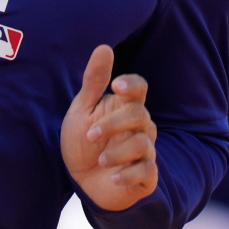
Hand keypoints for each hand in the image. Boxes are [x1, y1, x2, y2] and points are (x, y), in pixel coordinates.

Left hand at [61, 45, 157, 210]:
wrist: (80, 180)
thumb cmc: (82, 141)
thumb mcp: (82, 110)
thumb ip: (94, 82)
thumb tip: (104, 47)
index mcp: (123, 107)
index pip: (139, 88)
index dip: (132, 84)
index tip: (116, 85)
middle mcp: (139, 127)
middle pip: (139, 114)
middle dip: (113, 124)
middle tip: (89, 135)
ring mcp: (144, 152)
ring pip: (143, 144)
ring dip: (118, 152)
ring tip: (100, 160)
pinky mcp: (145, 176)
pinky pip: (147, 171)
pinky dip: (129, 174)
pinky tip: (113, 177)